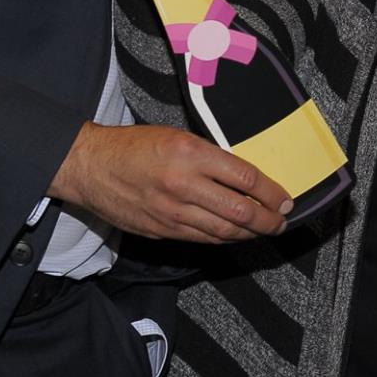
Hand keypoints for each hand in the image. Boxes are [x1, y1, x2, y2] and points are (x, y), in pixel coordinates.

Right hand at [49, 123, 290, 242]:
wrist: (90, 167)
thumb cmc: (136, 146)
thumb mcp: (179, 137)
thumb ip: (212, 157)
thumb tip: (246, 179)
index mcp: (191, 154)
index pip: (246, 179)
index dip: (273, 193)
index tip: (286, 199)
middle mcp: (184, 185)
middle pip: (241, 211)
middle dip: (269, 220)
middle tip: (282, 221)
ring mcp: (172, 212)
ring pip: (224, 231)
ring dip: (251, 234)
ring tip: (265, 230)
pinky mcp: (162, 230)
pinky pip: (203, 239)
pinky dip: (225, 239)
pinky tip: (236, 235)